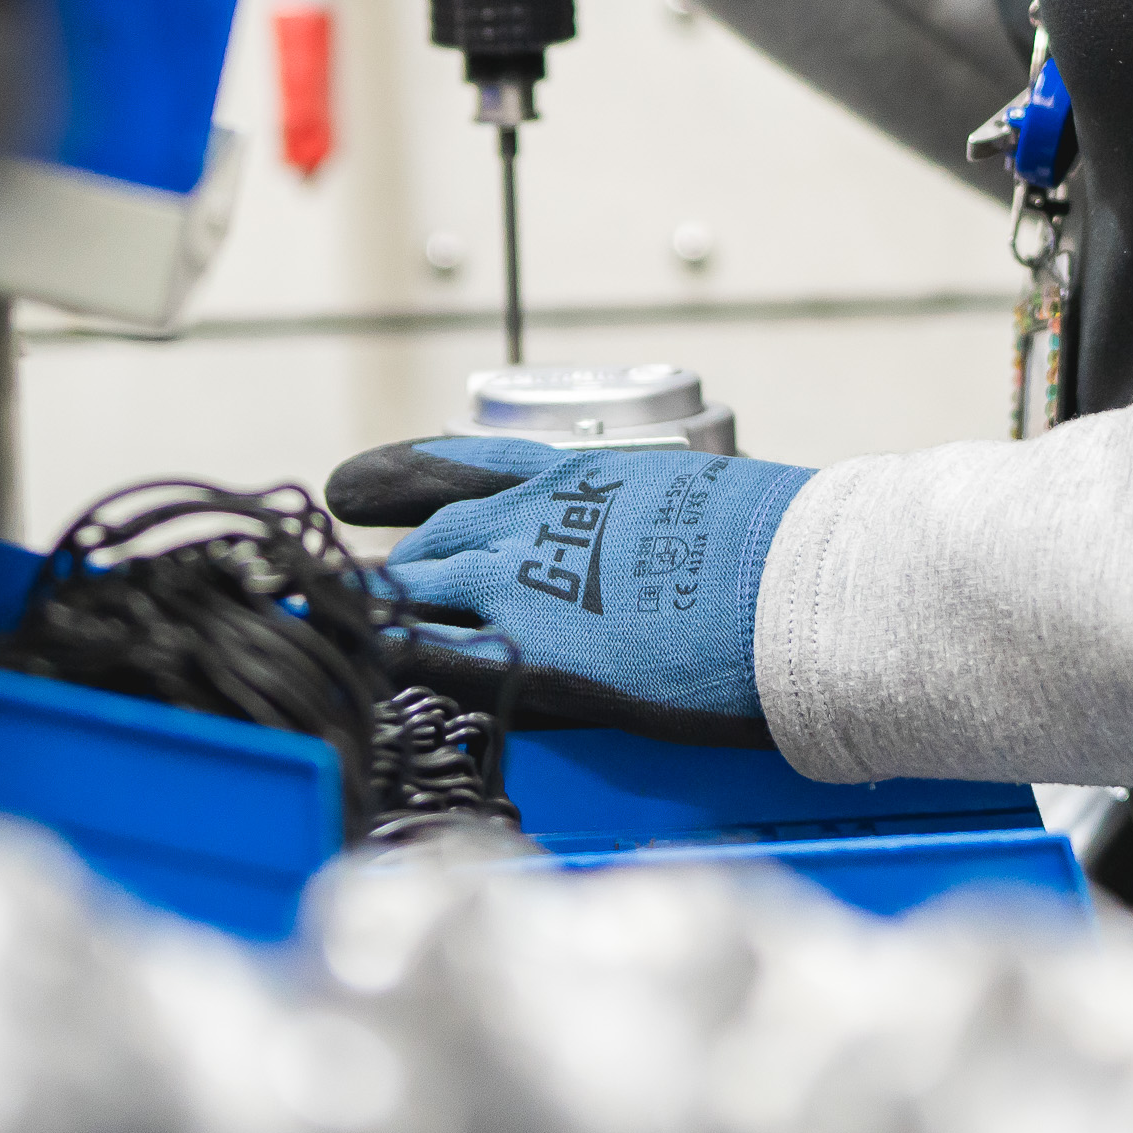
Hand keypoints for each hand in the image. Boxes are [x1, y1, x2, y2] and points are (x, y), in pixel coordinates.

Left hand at [330, 432, 812, 745]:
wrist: (798, 579)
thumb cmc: (775, 541)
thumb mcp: (697, 502)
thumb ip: (648, 523)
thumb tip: (651, 549)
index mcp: (580, 477)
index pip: (464, 467)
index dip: (400, 479)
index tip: (352, 487)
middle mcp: (536, 520)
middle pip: (433, 539)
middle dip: (389, 562)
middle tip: (344, 581)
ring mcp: (524, 584)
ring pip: (416, 590)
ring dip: (375, 608)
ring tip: (334, 627)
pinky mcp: (530, 654)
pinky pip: (435, 654)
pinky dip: (394, 656)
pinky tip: (365, 665)